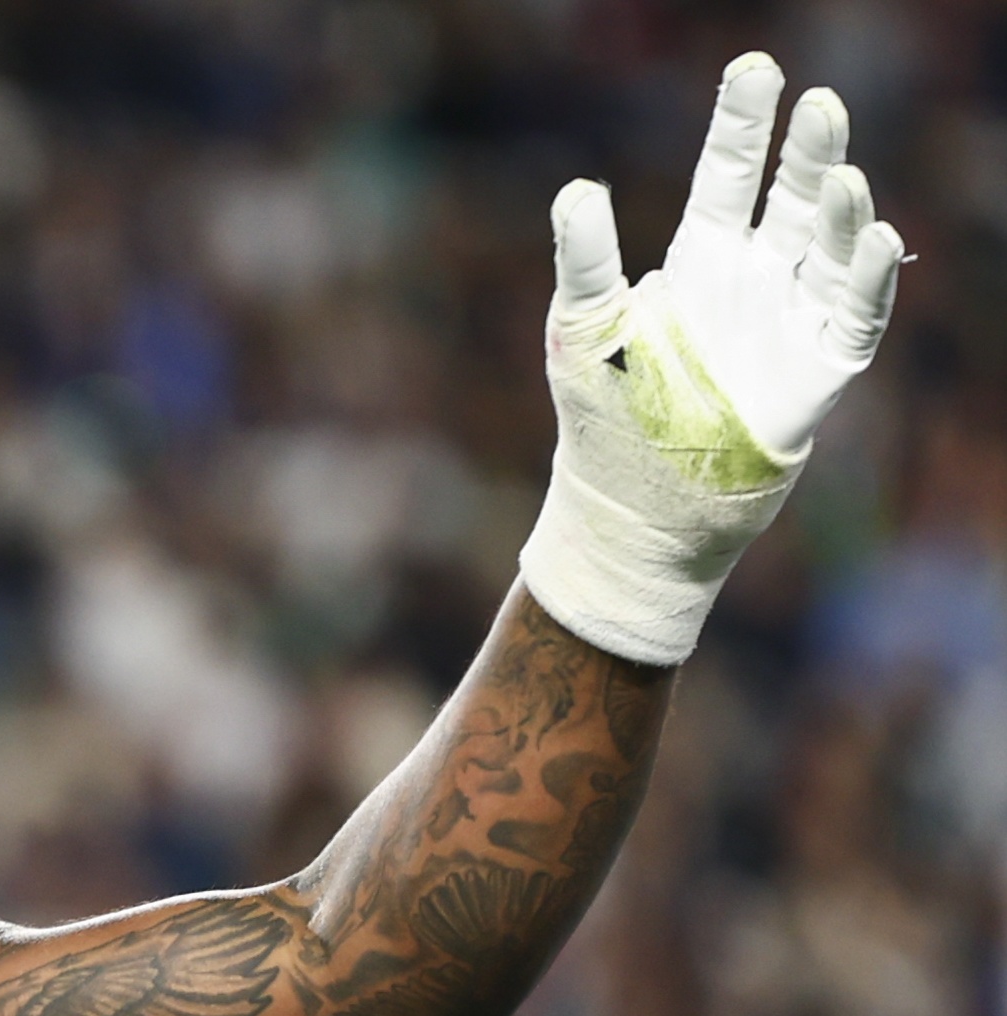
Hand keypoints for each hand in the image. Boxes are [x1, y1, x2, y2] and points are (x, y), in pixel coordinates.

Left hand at [517, 52, 905, 665]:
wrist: (635, 511)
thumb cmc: (603, 419)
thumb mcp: (582, 330)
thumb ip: (585, 261)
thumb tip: (576, 188)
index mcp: (697, 261)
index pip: (726, 176)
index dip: (742, 124)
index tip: (757, 67)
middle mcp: (752, 281)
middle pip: (790, 200)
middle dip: (806, 152)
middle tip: (818, 101)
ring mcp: (789, 323)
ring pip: (830, 250)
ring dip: (840, 212)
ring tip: (839, 175)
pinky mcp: (817, 373)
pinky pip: (855, 317)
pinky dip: (870, 279)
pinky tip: (877, 237)